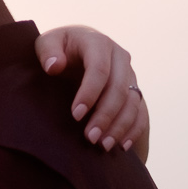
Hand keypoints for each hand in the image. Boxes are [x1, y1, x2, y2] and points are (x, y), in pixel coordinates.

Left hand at [36, 25, 149, 160]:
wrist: (77, 46)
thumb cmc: (58, 48)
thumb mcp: (46, 43)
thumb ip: (48, 51)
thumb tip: (54, 66)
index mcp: (98, 43)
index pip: (99, 69)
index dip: (89, 93)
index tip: (75, 115)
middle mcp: (119, 57)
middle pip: (118, 88)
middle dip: (105, 115)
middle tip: (90, 137)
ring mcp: (129, 74)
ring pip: (132, 101)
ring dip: (120, 125)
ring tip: (103, 146)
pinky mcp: (133, 89)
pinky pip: (141, 110)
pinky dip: (134, 128)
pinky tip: (122, 146)